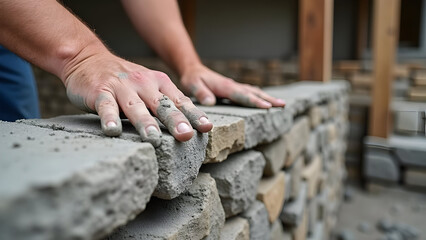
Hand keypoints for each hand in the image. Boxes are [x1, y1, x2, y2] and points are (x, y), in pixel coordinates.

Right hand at [63, 51, 212, 145]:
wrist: (88, 58)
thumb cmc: (125, 80)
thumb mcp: (149, 86)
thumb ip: (165, 102)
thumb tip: (190, 126)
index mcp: (159, 82)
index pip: (179, 100)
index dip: (193, 114)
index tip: (207, 127)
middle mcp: (143, 83)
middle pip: (161, 104)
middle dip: (175, 120)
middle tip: (186, 134)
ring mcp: (121, 87)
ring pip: (135, 106)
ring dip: (145, 122)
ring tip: (154, 138)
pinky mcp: (100, 91)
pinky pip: (106, 106)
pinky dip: (109, 118)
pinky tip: (112, 131)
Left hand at [180, 64, 285, 107]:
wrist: (193, 70)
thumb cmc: (192, 79)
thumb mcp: (192, 85)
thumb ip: (201, 93)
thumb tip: (210, 103)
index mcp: (225, 86)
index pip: (243, 95)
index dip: (255, 102)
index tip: (267, 106)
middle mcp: (233, 85)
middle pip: (254, 93)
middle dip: (269, 99)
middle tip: (283, 105)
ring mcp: (234, 86)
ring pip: (254, 92)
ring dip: (268, 97)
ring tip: (281, 104)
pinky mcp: (233, 89)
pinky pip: (249, 92)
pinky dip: (259, 95)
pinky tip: (266, 99)